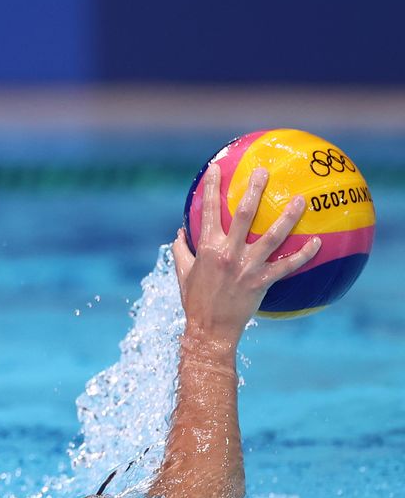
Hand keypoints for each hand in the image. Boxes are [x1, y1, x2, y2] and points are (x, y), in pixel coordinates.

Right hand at [171, 164, 320, 340]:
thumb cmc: (195, 300)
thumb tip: (180, 233)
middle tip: (263, 172)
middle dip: (254, 190)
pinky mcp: (263, 282)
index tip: (215, 168)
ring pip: (272, 236)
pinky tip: (317, 241)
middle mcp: (228, 253)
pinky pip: (288, 265)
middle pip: (243, 214)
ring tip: (300, 200)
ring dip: (288, 217)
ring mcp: (247, 267)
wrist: (209, 329)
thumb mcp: (183, 273)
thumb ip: (181, 250)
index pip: (207, 211)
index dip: (210, 188)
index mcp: (207, 248)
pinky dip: (304, 254)